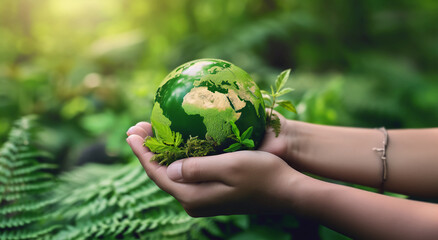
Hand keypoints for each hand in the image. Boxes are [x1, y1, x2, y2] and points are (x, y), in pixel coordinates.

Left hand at [126, 122, 302, 216]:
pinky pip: (186, 174)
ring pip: (173, 174)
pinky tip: (177, 144)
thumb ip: (196, 169)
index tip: (131, 132)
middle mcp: (194, 201)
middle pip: (162, 174)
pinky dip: (177, 158)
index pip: (158, 173)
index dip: (142, 152)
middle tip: (137, 127)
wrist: (287, 191)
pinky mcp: (212, 193)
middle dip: (148, 151)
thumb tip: (167, 170)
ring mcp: (203, 199)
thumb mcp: (229, 167)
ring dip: (161, 153)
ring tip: (152, 133)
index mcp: (193, 196)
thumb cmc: (262, 175)